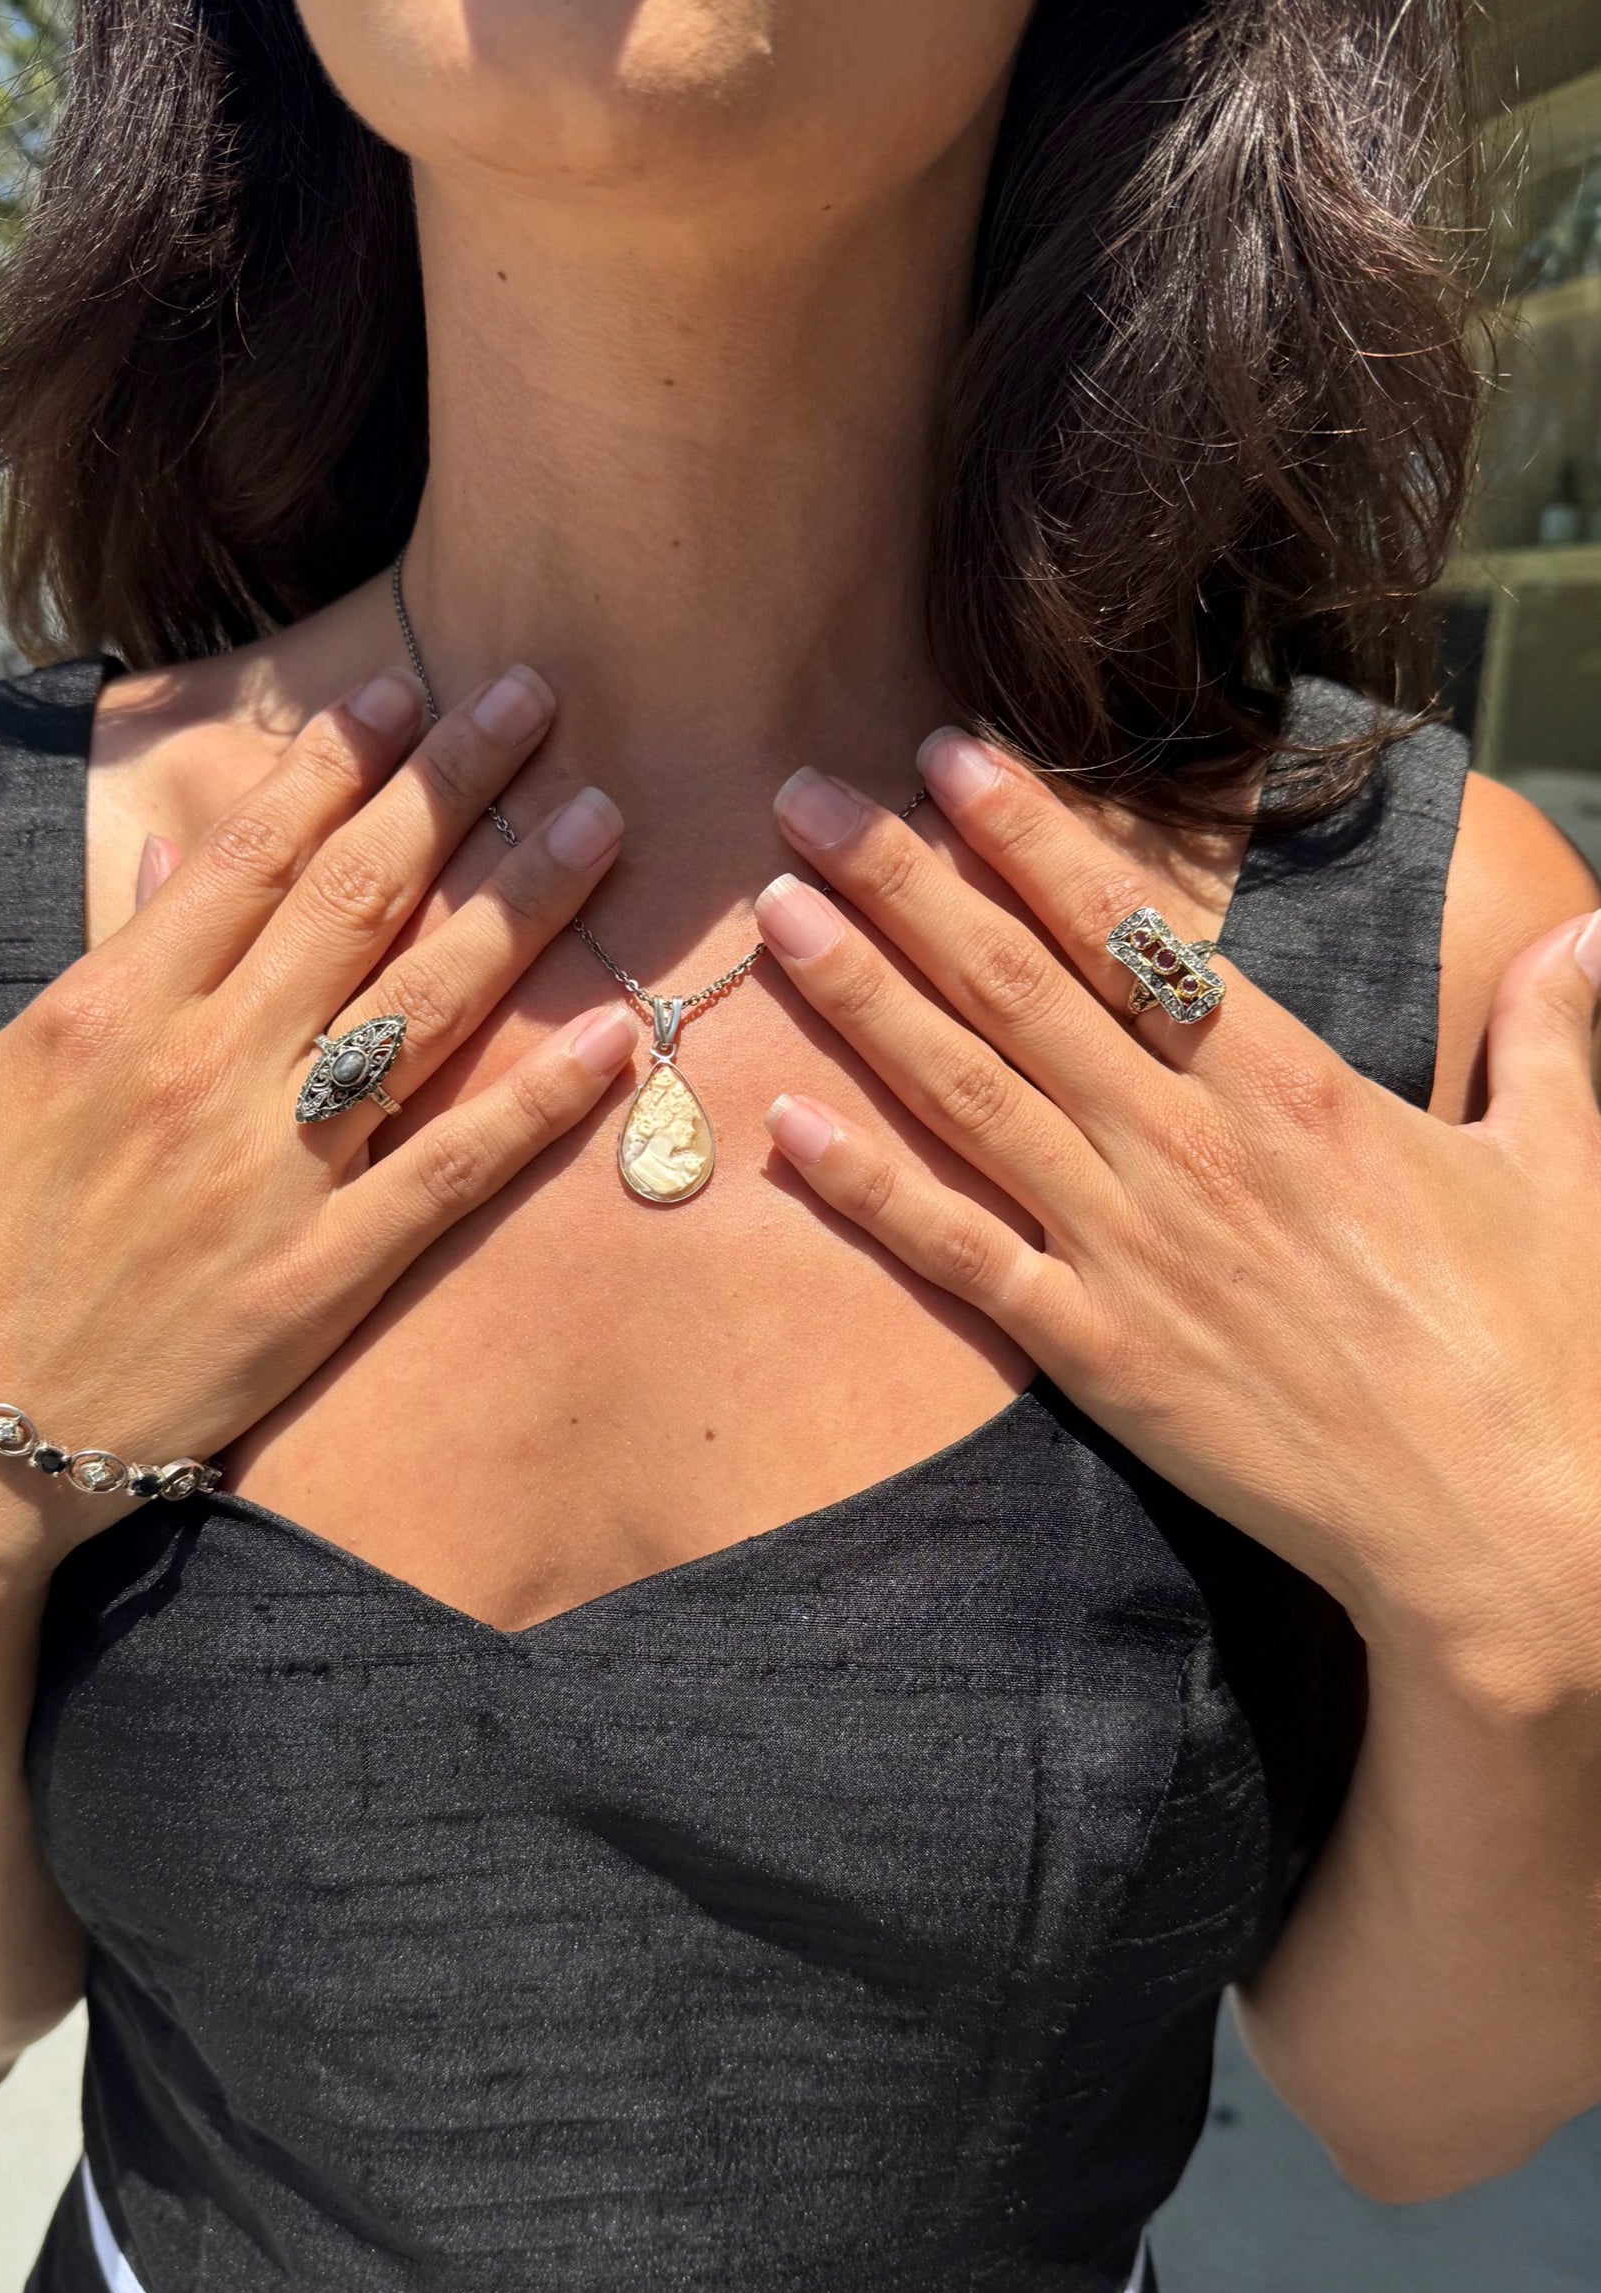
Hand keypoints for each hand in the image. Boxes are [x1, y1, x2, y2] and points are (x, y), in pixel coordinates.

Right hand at [0, 663, 635, 1546]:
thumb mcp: (3, 1078)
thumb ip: (109, 965)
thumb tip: (183, 863)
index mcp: (115, 1008)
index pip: (253, 853)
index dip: (343, 761)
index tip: (410, 688)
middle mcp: (203, 1069)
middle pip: (358, 896)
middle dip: (455, 785)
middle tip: (537, 699)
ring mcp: (269, 1173)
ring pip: (423, 1006)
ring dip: (520, 903)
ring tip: (598, 817)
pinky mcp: (317, 1279)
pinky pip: (449, 1170)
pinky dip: (539, 1101)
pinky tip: (617, 1035)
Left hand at [753, 739, 1600, 1688]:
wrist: (1510, 1533)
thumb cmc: (1548, 1350)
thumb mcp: (1565, 1165)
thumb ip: (1556, 1034)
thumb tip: (1594, 926)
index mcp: (1292, 1086)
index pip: (1132, 932)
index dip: (1031, 839)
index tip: (950, 759)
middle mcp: (1191, 1148)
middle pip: (1017, 988)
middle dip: (904, 882)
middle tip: (805, 799)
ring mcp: (1134, 1250)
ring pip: (970, 1096)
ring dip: (866, 999)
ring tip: (774, 916)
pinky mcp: (1103, 1356)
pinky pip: (964, 1259)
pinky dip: (872, 1194)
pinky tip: (788, 1131)